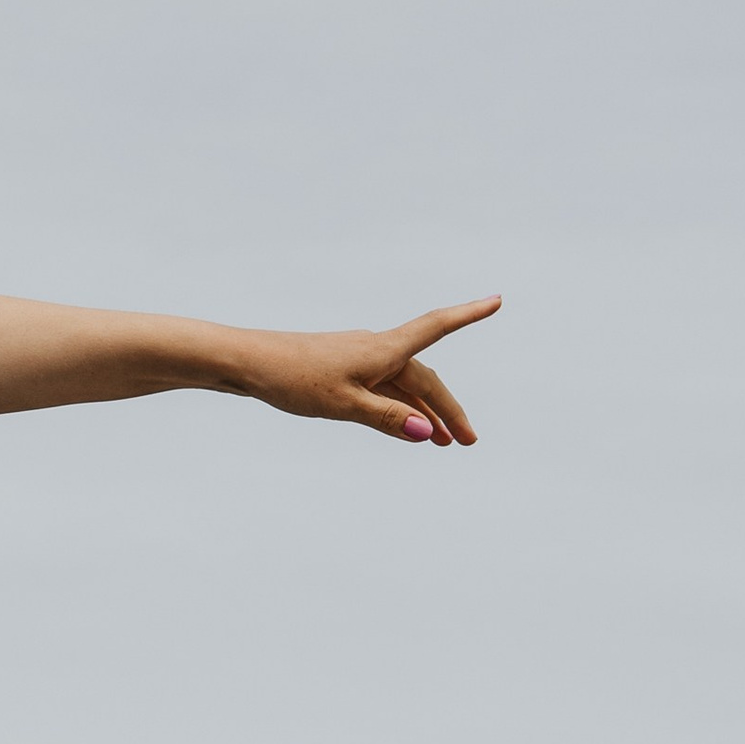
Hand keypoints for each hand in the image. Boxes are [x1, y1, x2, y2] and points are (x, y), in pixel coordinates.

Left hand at [229, 297, 501, 445]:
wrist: (247, 364)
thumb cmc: (292, 379)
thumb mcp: (343, 405)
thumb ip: (387, 418)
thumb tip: (427, 433)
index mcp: (382, 349)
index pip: (436, 327)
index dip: (468, 315)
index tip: (497, 300)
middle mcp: (376, 350)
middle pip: (423, 377)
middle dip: (447, 409)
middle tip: (467, 441)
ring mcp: (359, 360)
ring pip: (403, 386)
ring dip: (423, 413)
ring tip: (442, 443)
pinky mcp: (342, 371)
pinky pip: (383, 390)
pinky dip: (399, 409)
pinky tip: (403, 427)